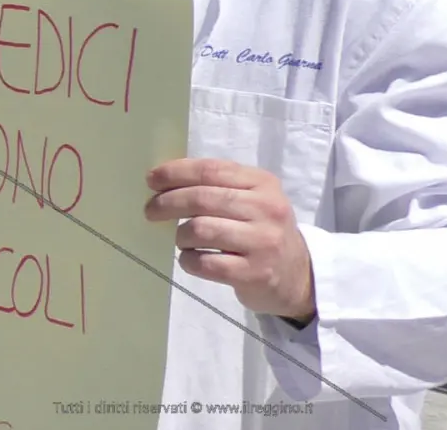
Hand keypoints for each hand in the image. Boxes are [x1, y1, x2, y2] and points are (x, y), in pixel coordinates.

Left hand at [144, 158, 315, 320]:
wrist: (296, 275)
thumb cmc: (260, 230)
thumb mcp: (251, 198)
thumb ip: (216, 185)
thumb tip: (162, 179)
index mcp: (263, 183)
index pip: (210, 170)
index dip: (175, 173)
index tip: (151, 180)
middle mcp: (267, 209)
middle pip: (202, 199)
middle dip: (167, 203)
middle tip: (150, 210)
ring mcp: (263, 242)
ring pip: (200, 230)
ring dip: (180, 235)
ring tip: (182, 239)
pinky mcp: (255, 273)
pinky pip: (205, 263)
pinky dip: (188, 260)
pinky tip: (190, 259)